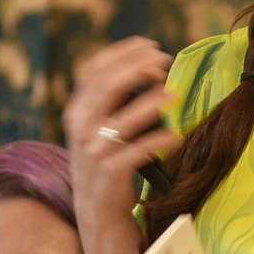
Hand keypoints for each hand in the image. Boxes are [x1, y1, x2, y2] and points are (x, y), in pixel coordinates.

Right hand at [63, 38, 178, 222]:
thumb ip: (114, 99)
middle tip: (165, 61)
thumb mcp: (98, 126)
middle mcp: (80, 126)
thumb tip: (149, 66)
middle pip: (107, 86)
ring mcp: (94, 150)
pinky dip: (159, 141)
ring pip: (123, 119)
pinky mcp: (110, 171)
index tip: (150, 45)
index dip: (122, 53)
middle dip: (138, 68)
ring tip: (174, 94)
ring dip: (151, 103)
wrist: (95, 208)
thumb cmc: (106, 159)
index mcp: (77, 109)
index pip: (94, 70)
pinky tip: (176, 136)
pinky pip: (138, 151)